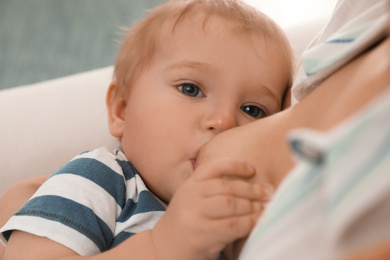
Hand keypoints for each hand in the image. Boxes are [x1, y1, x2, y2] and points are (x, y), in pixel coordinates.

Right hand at [151, 159, 272, 259]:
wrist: (165, 248)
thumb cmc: (187, 223)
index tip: (252, 169)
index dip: (234, 165)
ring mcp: (195, 215)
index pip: (213, 168)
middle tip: (269, 192)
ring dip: (253, 206)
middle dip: (252, 189)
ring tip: (266, 207)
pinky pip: (233, 225)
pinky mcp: (202, 233)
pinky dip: (250, 222)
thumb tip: (249, 185)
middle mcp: (190, 196)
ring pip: (231, 204)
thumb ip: (212, 190)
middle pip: (227, 187)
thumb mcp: (193, 200)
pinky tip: (258, 222)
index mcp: (189, 185)